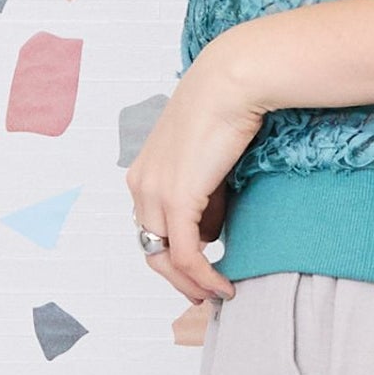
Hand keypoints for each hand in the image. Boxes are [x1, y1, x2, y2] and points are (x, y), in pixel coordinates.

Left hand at [125, 40, 264, 303]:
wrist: (232, 79)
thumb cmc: (228, 105)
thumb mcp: (208, 157)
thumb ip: (203, 196)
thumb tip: (211, 231)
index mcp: (144, 172)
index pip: (152, 228)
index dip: (175, 256)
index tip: (202, 271)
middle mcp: (140, 184)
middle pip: (152, 250)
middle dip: (180, 279)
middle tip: (207, 294)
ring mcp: (154, 192)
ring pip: (165, 259)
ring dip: (193, 283)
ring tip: (220, 293)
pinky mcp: (177, 199)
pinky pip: (185, 255)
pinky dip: (203, 277)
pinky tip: (224, 285)